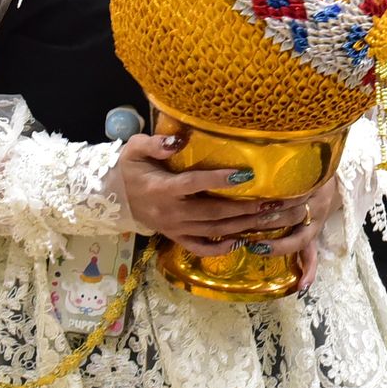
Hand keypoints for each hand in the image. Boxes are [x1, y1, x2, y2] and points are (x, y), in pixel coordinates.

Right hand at [118, 137, 334, 266]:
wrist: (113, 198)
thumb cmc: (129, 169)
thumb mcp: (134, 149)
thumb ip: (155, 143)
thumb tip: (179, 139)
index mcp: (163, 188)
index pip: (194, 184)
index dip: (220, 180)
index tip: (247, 174)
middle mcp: (172, 212)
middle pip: (213, 213)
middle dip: (245, 209)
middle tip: (273, 202)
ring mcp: (175, 228)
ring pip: (213, 231)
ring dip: (243, 226)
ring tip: (269, 218)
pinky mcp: (176, 237)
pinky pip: (199, 247)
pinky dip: (220, 248)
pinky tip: (241, 242)